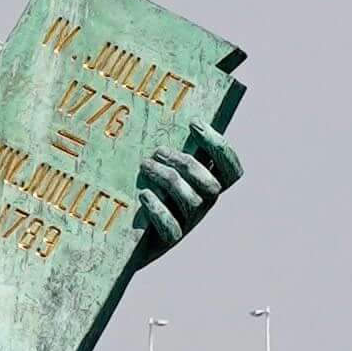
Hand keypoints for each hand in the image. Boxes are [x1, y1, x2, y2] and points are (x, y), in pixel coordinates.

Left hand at [133, 115, 238, 254]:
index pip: (231, 170)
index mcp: (207, 184)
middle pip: (211, 186)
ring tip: (144, 166)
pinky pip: (171, 228)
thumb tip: (161, 110)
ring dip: (168, 179)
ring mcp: (187, 223)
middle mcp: (202, 204)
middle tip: (158, 150)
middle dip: (187, 164)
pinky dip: (159, 209)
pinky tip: (144, 195)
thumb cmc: (141, 185)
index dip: (219, 146)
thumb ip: (167, 147)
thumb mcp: (158, 165)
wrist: (120, 231)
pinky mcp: (166, 240)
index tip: (195, 123)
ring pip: (191, 202)